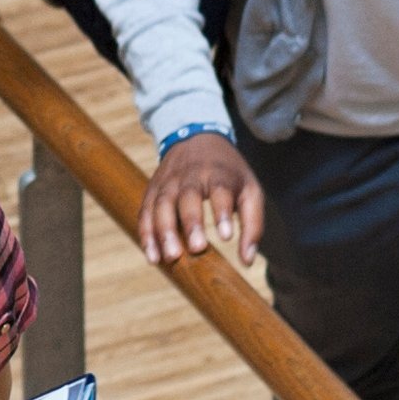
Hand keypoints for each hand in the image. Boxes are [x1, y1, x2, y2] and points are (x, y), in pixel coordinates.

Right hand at [140, 131, 263, 264]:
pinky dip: (146, 234)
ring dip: (164, 232)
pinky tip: (152, 256)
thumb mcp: (250, 190)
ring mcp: (168, 182)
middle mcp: (190, 176)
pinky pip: (146, 212)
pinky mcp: (152, 190)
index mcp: (219, 173)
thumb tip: (247, 261)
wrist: (195, 138)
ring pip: (162, 205)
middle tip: (197, 248)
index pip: (220, 190)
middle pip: (188, 198)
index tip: (226, 236)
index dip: (222, 211)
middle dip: (191, 223)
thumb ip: (252, 224)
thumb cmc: (228, 174)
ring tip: (170, 257)